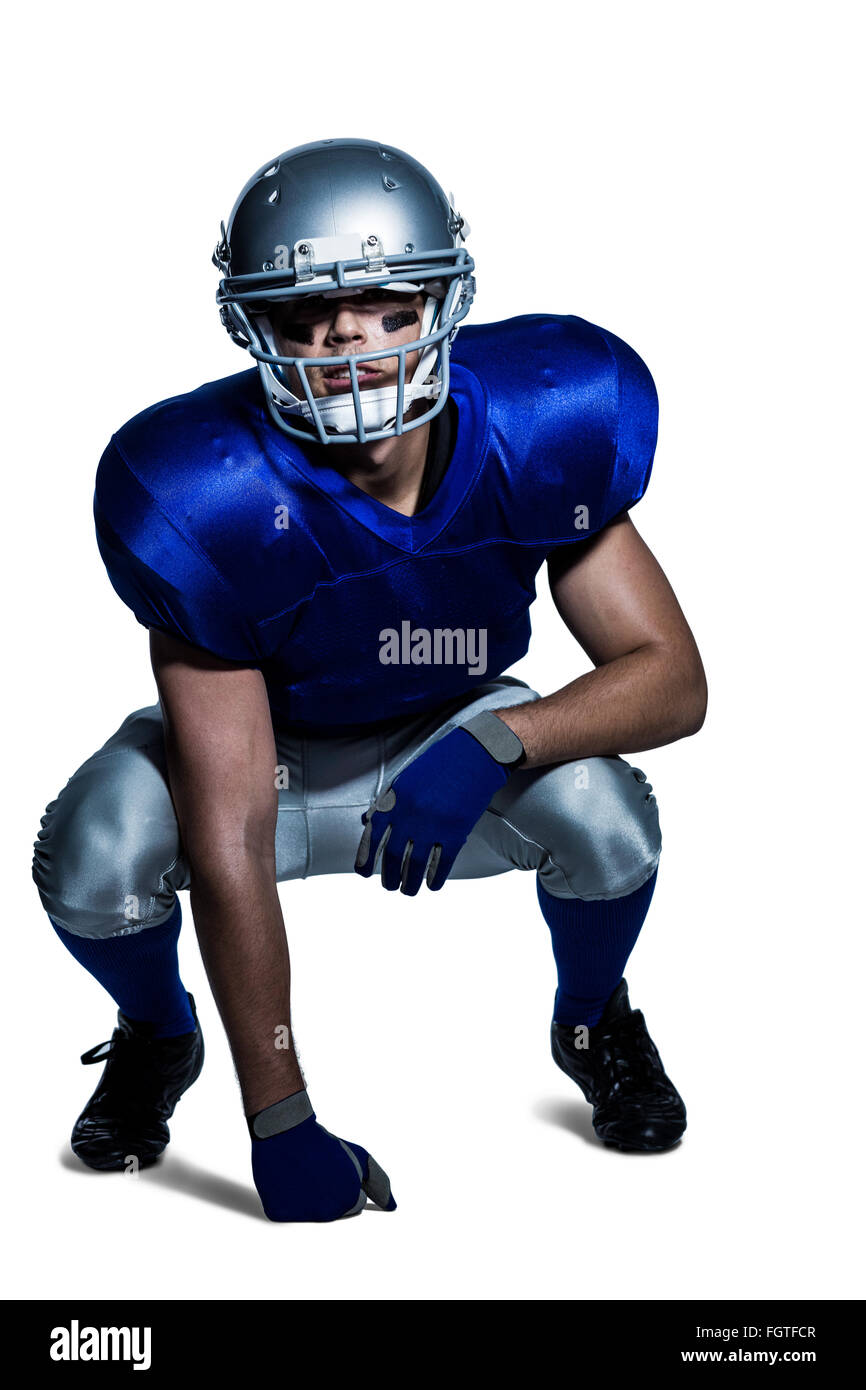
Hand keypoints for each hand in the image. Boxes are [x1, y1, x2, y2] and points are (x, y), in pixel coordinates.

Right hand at [249, 1092, 396, 1221]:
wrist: (287, 1131)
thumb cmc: (324, 1144)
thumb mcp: (359, 1158)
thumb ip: (379, 1183)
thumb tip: (391, 1206)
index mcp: (349, 1199)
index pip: (355, 1204)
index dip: (346, 1184)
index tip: (335, 1171)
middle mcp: (327, 1211)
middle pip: (335, 1211)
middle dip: (329, 1194)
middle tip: (317, 1171)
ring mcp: (302, 1214)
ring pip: (312, 1213)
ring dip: (309, 1198)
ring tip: (303, 1174)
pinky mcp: (278, 1213)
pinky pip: (288, 1213)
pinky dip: (287, 1200)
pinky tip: (287, 1181)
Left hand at [354, 725, 508, 894]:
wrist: (475, 753)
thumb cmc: (439, 763)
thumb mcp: (406, 777)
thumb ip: (386, 801)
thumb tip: (367, 822)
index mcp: (395, 800)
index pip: (373, 837)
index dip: (365, 858)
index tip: (362, 873)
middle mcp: (410, 815)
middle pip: (393, 856)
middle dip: (389, 876)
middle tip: (389, 886)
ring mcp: (433, 825)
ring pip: (415, 865)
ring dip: (409, 883)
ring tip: (408, 891)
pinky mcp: (456, 831)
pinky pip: (442, 863)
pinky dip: (435, 878)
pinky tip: (433, 886)